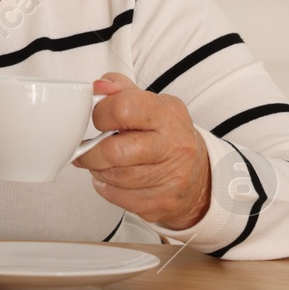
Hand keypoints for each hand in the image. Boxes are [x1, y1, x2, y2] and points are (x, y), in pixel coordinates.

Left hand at [72, 72, 211, 229]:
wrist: (201, 177)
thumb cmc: (167, 137)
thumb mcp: (152, 105)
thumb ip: (121, 90)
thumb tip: (98, 86)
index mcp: (169, 114)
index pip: (124, 108)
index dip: (101, 114)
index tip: (99, 119)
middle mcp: (174, 146)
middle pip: (114, 151)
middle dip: (91, 151)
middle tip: (87, 149)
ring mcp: (171, 177)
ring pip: (112, 176)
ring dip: (98, 169)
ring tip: (105, 162)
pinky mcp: (161, 202)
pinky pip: (115, 196)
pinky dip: (107, 186)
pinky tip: (116, 178)